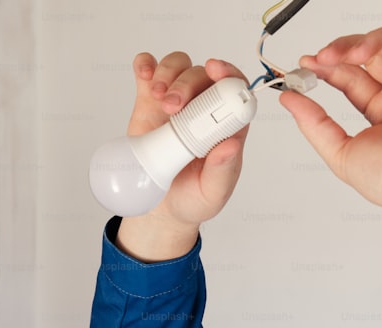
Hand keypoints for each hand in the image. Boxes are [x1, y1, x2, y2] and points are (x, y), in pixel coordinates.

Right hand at [117, 54, 249, 261]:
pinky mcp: (150, 103)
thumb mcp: (213, 192)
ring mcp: (177, 103)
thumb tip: (232, 145)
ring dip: (168, 74)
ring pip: (179, 67)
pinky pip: (149, 73)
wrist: (162, 208)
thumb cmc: (194, 198)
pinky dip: (146, 65)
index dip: (229, 74)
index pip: (236, 91)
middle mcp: (204, 109)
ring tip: (159, 98)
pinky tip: (144, 74)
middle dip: (188, 83)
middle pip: (203, 76)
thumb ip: (223, 171)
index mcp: (226, 127)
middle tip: (173, 106)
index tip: (216, 71)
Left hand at [280, 26, 381, 267]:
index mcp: (381, 111)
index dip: (329, 65)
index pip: (351, 75)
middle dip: (346, 48)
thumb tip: (287, 98)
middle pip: (371, 53)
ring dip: (373, 40)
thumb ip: (314, 124)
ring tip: (358, 54)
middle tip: (327, 57)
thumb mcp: (341, 153)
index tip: (307, 63)